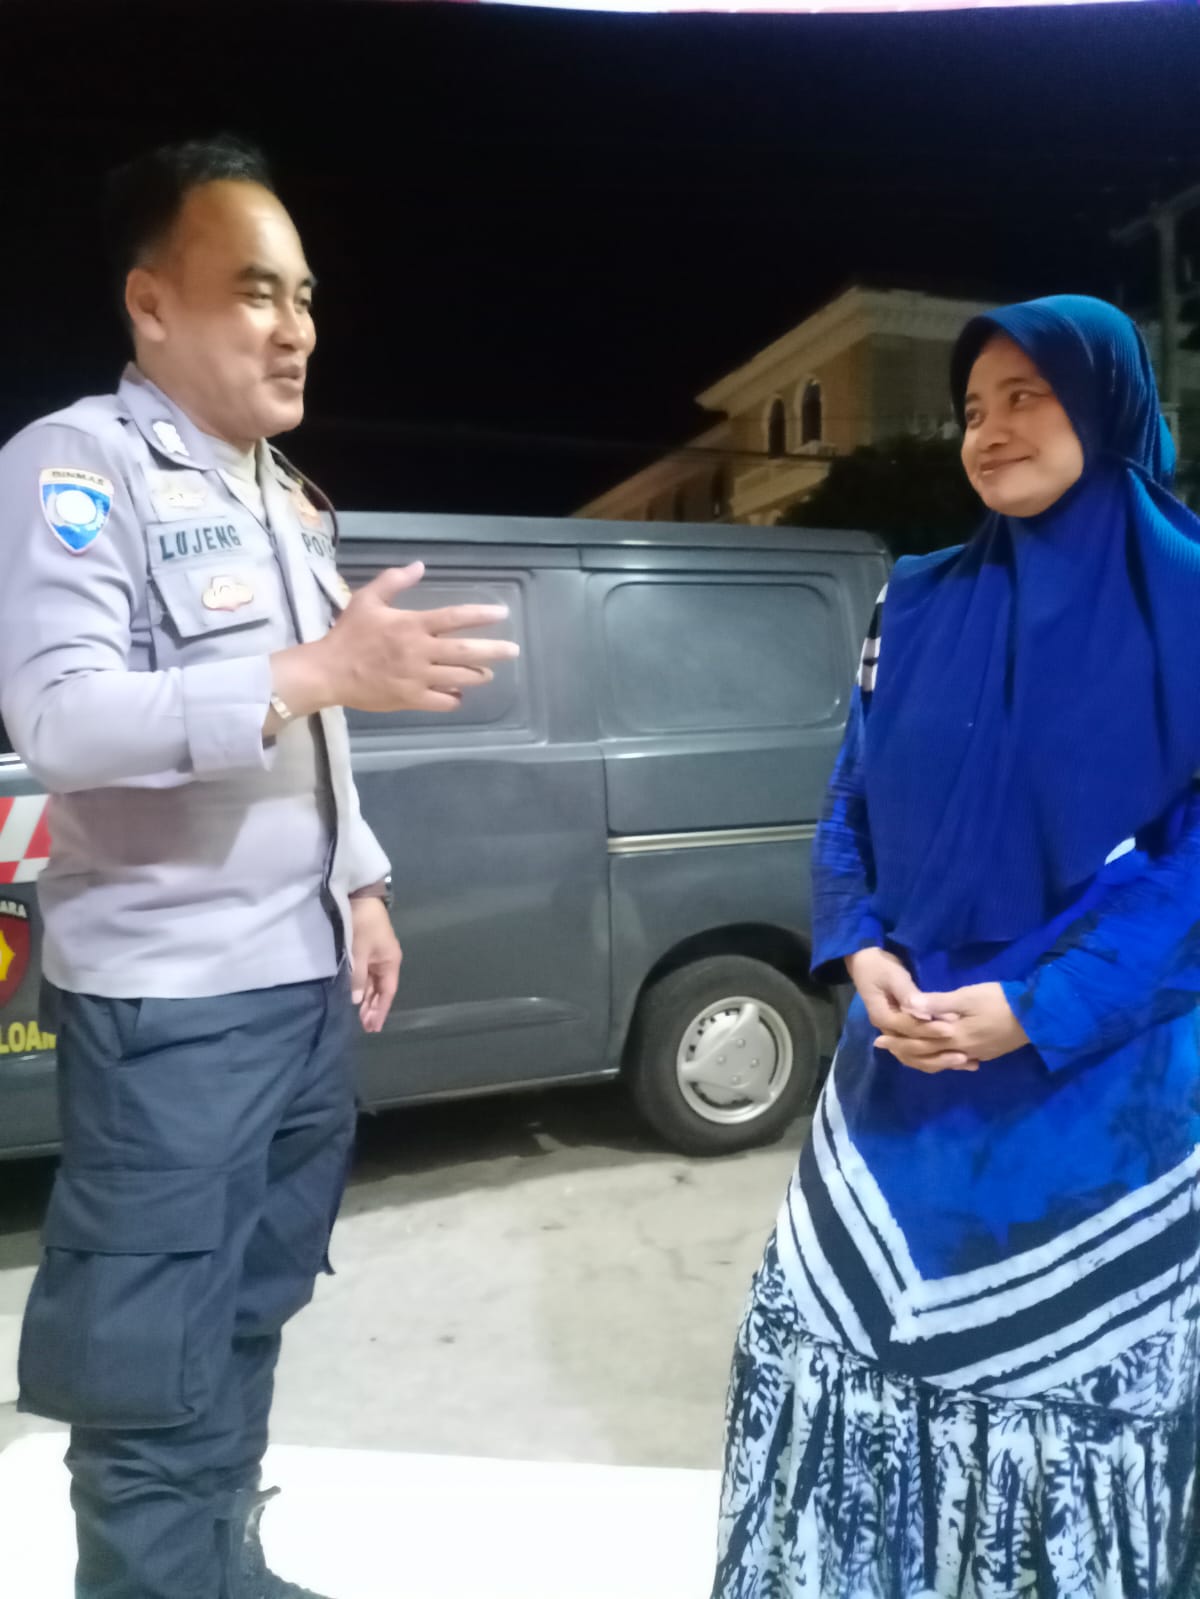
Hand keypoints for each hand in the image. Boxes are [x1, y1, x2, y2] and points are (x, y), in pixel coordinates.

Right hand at [274, 562, 521, 717]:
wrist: (328, 672)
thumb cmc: (348, 635)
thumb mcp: (367, 600)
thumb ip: (394, 581)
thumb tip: (420, 566)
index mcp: (412, 625)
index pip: (454, 618)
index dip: (481, 615)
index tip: (502, 613)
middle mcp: (419, 652)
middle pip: (466, 651)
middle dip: (493, 651)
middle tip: (513, 650)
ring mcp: (417, 678)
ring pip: (459, 678)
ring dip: (477, 675)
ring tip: (487, 673)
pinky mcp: (410, 699)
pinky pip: (442, 702)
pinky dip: (454, 698)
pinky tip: (458, 694)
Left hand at [350, 896, 401, 1033]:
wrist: (359, 897)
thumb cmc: (362, 924)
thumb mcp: (359, 951)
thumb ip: (357, 976)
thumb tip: (355, 1000)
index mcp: (390, 962)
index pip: (388, 992)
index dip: (381, 1010)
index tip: (373, 1027)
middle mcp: (386, 962)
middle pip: (381, 991)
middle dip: (374, 1009)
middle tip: (365, 1028)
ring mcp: (376, 957)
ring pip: (373, 985)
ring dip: (367, 1001)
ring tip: (360, 1018)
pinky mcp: (367, 952)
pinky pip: (366, 976)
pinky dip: (362, 989)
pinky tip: (356, 999)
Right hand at [847, 947, 976, 1073]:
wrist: (867, 965)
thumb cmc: (881, 967)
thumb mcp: (894, 977)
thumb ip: (909, 995)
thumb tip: (924, 1013)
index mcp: (882, 1017)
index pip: (907, 1029)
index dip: (929, 1030)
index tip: (951, 1029)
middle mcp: (887, 1032)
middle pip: (912, 1051)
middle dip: (938, 1052)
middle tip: (964, 1054)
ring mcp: (895, 1036)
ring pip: (916, 1057)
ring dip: (940, 1061)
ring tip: (966, 1062)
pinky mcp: (904, 1035)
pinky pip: (920, 1054)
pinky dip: (938, 1058)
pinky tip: (959, 1061)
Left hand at [887, 982, 1028, 1066]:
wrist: (1038, 1015)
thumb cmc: (1000, 1000)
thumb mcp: (967, 996)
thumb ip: (937, 1004)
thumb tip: (909, 1007)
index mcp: (953, 1036)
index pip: (918, 1041)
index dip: (898, 1039)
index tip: (879, 1038)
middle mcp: (961, 1050)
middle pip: (927, 1055)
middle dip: (904, 1051)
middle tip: (885, 1048)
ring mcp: (976, 1054)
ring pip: (942, 1061)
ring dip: (923, 1057)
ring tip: (909, 1053)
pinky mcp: (988, 1052)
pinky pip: (958, 1061)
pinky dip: (944, 1061)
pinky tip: (943, 1057)